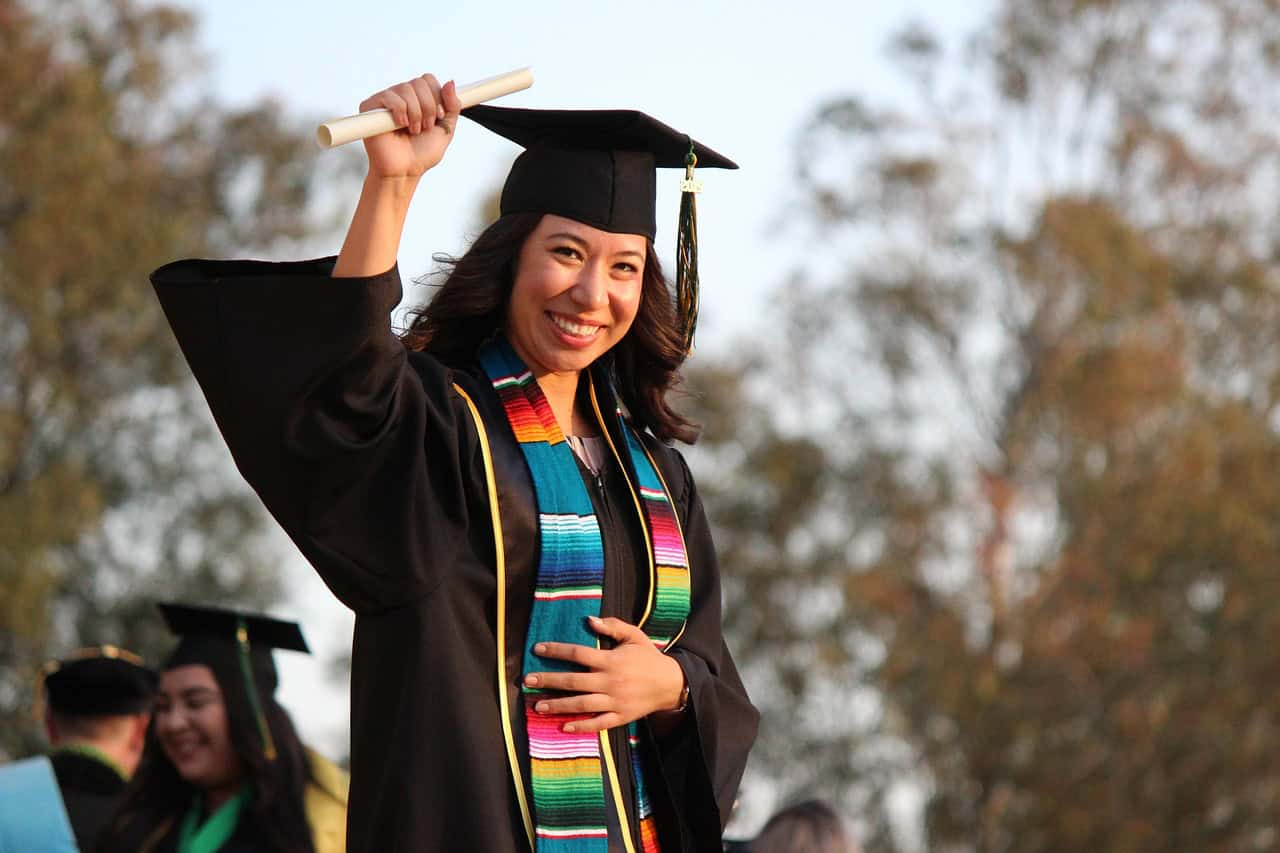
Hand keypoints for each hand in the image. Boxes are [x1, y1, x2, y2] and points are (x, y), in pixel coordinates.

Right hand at [359, 74, 460, 178]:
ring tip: (412, 130)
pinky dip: (400, 112)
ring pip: (406, 88)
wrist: (404, 171)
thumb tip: (450, 82)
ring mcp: (385, 101)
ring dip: (415, 114)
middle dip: (428, 107)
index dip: (437, 97)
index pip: (428, 79)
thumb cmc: (421, 154)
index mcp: (417, 99)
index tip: (438, 117)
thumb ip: (452, 106)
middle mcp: (401, 96)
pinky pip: (390, 97)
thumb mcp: (446, 129)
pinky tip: (400, 125)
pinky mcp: (370, 107)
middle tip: (424, 127)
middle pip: (419, 82)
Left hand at [524, 616, 686, 733]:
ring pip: (581, 704)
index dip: (556, 651)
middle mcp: (610, 681)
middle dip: (548, 680)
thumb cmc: (648, 657)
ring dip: (558, 705)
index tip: (538, 649)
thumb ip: (613, 626)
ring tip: (538, 706)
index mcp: (611, 660)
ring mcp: (614, 701)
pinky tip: (564, 727)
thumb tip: (589, 619)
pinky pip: (598, 723)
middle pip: (573, 681)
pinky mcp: (620, 717)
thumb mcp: (634, 635)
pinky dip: (581, 726)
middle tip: (528, 681)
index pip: (577, 654)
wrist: (671, 683)